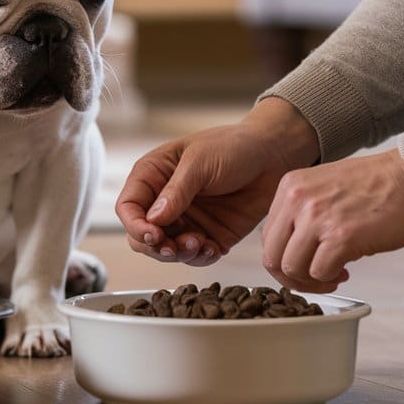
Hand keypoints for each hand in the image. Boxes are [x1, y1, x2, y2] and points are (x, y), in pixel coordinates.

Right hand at [115, 98, 318, 265]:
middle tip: (172, 247)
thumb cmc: (235, 146)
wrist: (275, 155)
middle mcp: (165, 200)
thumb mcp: (201, 161)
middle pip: (141, 235)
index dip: (134, 224)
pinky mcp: (209, 235)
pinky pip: (195, 256)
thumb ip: (177, 190)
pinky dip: (199, 257)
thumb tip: (154, 218)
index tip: (152, 233)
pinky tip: (210, 247)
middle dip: (154, 246)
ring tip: (198, 243)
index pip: (128, 206)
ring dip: (178, 254)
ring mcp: (187, 220)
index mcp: (154, 175)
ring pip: (166, 250)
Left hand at [262, 148, 403, 292]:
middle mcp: (298, 200)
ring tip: (333, 275)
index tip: (303, 263)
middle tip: (313, 279)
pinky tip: (345, 271)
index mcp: (290, 188)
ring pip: (293, 268)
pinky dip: (330, 279)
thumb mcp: (322, 187)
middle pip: (273, 256)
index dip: (283, 258)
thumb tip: (291, 249)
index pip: (268, 236)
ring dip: (312, 281)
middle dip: (292, 277)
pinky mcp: (342, 237)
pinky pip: (320, 273)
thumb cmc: (376, 185)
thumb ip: (301, 213)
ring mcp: (318, 218)